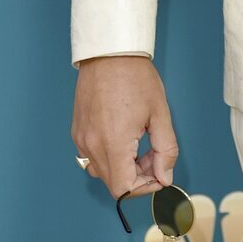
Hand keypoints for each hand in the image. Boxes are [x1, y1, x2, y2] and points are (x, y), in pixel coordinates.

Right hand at [70, 56, 178, 200]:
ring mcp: (81, 139)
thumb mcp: (159, 113)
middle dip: (137, 177)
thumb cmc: (135, 77)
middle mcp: (92, 145)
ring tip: (140, 145)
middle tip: (153, 156)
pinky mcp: (77, 131)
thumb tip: (164, 176)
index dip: (144, 187)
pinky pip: (92, 156)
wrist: (109, 52)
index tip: (159, 174)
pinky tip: (124, 137)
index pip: (124, 188)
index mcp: (113, 143)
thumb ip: (165, 149)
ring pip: (102, 171)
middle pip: (113, 183)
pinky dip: (110, 155)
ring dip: (123, 168)